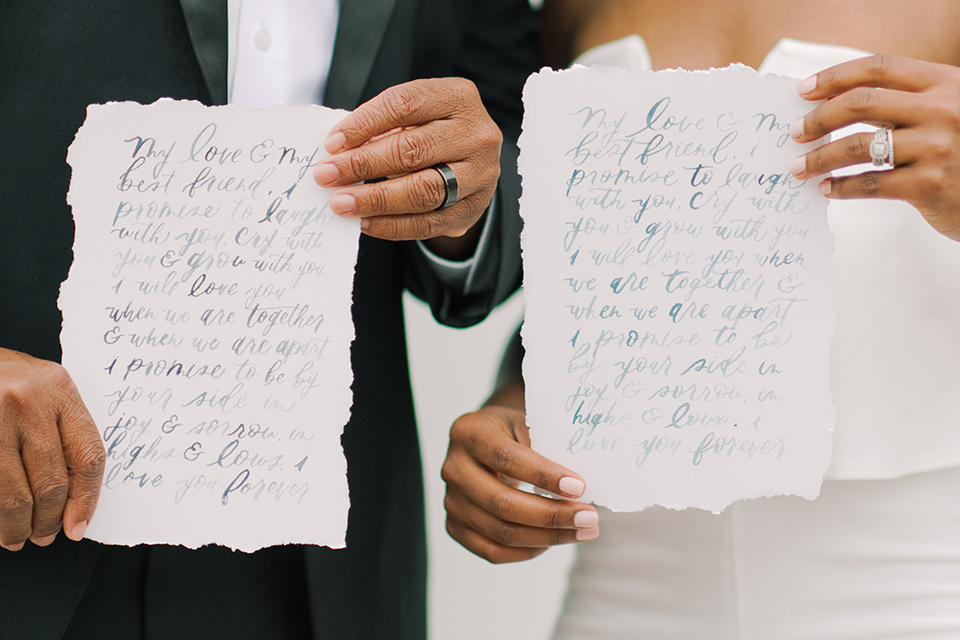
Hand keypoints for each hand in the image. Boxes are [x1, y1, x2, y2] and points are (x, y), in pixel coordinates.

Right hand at [0, 348, 104, 550]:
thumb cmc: (2, 377)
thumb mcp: (41, 389)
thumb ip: (62, 431)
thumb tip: (75, 497)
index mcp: (58, 389)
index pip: (88, 455)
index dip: (86, 499)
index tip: (78, 525)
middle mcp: (27, 401)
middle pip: (52, 482)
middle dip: (49, 519)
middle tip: (44, 535)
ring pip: (15, 495)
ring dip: (18, 525)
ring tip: (17, 536)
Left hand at [313, 77, 501, 252]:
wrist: (474, 160)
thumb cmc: (431, 130)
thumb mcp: (415, 115)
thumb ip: (383, 127)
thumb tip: (336, 154)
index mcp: (458, 98)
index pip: (405, 105)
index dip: (365, 123)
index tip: (332, 143)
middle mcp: (477, 134)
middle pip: (413, 150)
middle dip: (363, 164)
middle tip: (326, 176)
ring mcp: (481, 174)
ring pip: (424, 190)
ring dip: (376, 199)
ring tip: (342, 203)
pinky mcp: (474, 208)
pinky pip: (430, 222)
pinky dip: (393, 225)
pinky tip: (366, 223)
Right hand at [441, 405, 598, 563]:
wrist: (487, 440)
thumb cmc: (513, 431)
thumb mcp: (527, 423)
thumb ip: (545, 449)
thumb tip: (578, 489)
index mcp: (469, 432)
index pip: (507, 459)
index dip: (544, 476)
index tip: (579, 487)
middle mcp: (453, 467)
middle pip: (502, 502)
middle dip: (552, 515)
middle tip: (590, 518)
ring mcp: (450, 500)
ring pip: (501, 531)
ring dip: (547, 537)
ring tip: (583, 531)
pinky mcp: (455, 526)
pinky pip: (492, 551)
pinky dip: (527, 550)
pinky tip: (552, 541)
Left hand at [789, 54, 959, 240]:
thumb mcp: (946, 112)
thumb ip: (906, 104)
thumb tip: (833, 105)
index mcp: (945, 83)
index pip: (879, 68)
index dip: (836, 76)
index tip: (803, 90)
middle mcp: (943, 110)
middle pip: (861, 103)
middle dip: (819, 118)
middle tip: (795, 133)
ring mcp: (938, 147)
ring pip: (858, 146)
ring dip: (819, 158)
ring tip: (799, 167)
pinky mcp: (931, 185)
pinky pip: (870, 183)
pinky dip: (841, 187)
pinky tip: (826, 189)